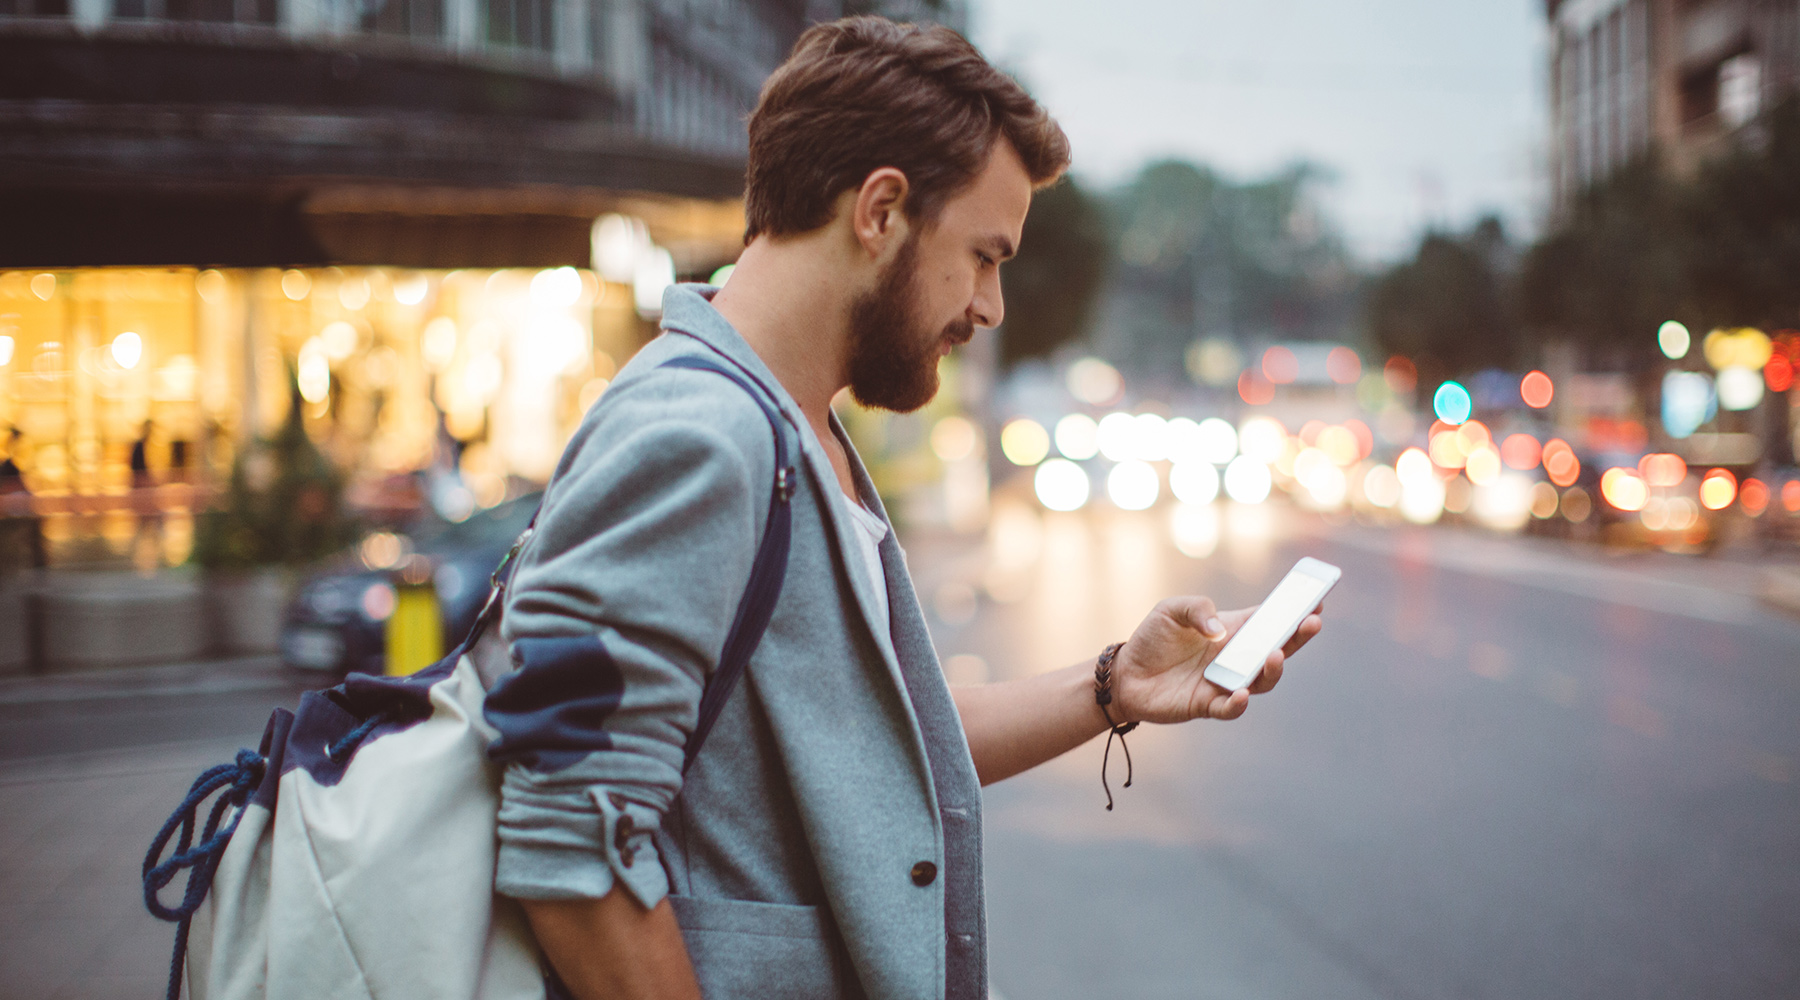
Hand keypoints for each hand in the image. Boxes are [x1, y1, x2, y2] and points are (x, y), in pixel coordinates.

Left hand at [1110, 597, 1321, 725]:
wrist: (1125, 674)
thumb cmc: (1152, 639)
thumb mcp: (1171, 610)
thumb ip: (1197, 610)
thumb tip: (1221, 632)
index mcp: (1234, 630)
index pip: (1271, 620)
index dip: (1295, 611)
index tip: (1316, 599)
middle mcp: (1236, 657)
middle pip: (1278, 649)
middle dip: (1298, 637)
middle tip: (1311, 622)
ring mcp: (1226, 682)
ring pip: (1262, 681)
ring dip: (1272, 670)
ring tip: (1273, 655)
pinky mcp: (1208, 705)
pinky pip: (1230, 707)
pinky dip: (1238, 703)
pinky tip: (1239, 693)